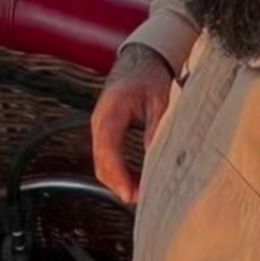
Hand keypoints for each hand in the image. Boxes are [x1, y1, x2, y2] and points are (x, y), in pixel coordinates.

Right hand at [90, 44, 173, 204]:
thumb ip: (156, 129)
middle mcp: (100, 122)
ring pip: (101, 163)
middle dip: (118, 183)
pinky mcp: (105, 132)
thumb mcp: (159, 101)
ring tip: (141, 193)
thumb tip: (157, 159)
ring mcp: (100, 127)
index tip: (130, 192)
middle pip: (101, 162)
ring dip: (117, 180)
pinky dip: (118, 172)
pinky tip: (135, 180)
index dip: (119, 174)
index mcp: (111, 112)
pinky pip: (106, 157)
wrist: (139, 61)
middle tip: (140, 199)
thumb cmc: (148, 77)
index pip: (109, 149)